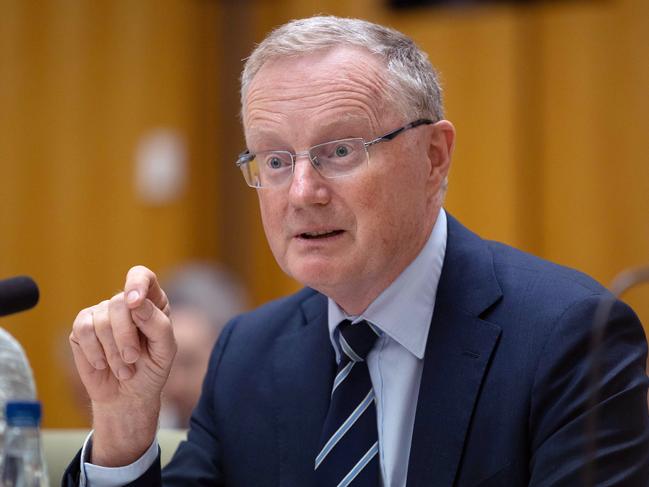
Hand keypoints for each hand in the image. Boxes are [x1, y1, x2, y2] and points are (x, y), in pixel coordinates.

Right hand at [69, 265, 176, 465]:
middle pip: (119, 303)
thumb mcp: (165, 350)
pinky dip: (94, 351)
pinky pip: (82, 331)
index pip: (142, 276)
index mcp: (151, 302)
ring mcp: (102, 313)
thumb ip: (158, 324)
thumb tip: (136, 303)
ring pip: (100, 320)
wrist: (128, 395)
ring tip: (123, 367)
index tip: (134, 301)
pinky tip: (102, 364)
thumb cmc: (151, 369)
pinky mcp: (81, 328)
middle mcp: (125, 303)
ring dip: (113, 351)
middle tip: (133, 359)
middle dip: (125, 337)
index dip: (136, 283)